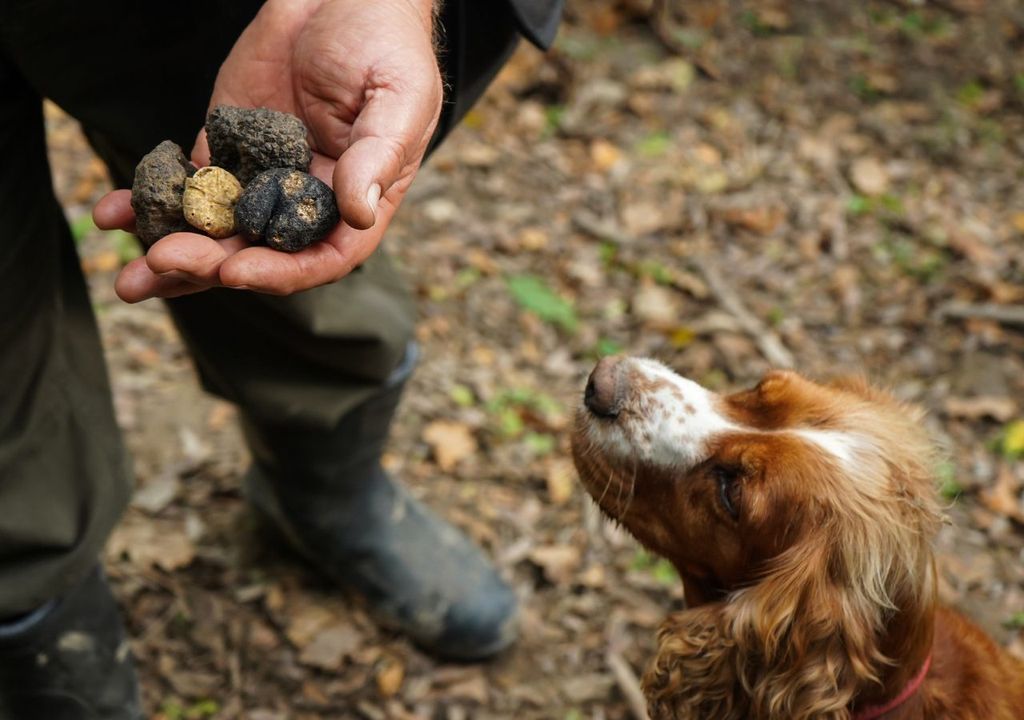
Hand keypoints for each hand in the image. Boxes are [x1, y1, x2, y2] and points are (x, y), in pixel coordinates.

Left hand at [95, 0, 440, 300]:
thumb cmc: (386, 47)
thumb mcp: (398, 101)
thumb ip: (377, 156)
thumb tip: (359, 215)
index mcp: (352, 203)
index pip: (318, 258)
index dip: (277, 272)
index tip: (233, 270)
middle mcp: (303, 201)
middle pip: (255, 251)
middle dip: (207, 264)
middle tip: (163, 261)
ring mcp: (259, 177)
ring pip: (214, 230)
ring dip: (171, 253)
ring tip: (128, 276)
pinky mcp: (224, 147)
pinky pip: (185, 184)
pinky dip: (150, 201)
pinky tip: (116, 213)